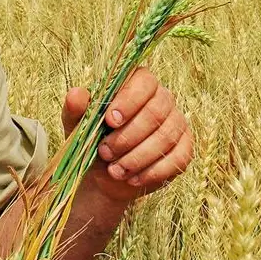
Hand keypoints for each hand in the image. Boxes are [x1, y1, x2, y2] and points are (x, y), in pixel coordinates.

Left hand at [61, 67, 193, 203]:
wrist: (103, 173)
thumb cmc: (92, 139)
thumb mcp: (78, 124)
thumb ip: (76, 108)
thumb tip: (76, 94)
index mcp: (137, 84)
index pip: (144, 80)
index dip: (129, 100)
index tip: (109, 121)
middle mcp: (162, 99)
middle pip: (156, 111)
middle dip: (128, 136)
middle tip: (104, 152)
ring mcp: (177, 123)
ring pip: (165, 136)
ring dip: (137, 157)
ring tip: (114, 170)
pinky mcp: (184, 148)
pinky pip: (177, 158)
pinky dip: (152, 171)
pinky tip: (132, 178)